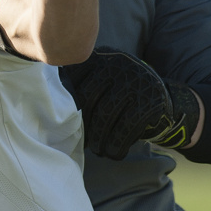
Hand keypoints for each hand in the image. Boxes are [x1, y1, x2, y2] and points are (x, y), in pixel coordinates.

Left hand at [60, 47, 199, 159]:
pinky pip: (126, 127)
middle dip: (82, 124)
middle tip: (81, 141)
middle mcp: (117, 64)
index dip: (66, 105)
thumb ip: (80, 84)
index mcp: (100, 57)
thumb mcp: (102, 79)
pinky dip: (117, 144)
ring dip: (98, 138)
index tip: (63, 123)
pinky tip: (113, 152)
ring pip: (106, 114)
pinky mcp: (150, 101)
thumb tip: (48, 110)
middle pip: (88, 98)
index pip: (74, 79)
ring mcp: (135, 81)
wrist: (162, 98)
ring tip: (96, 149)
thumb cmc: (120, 93)